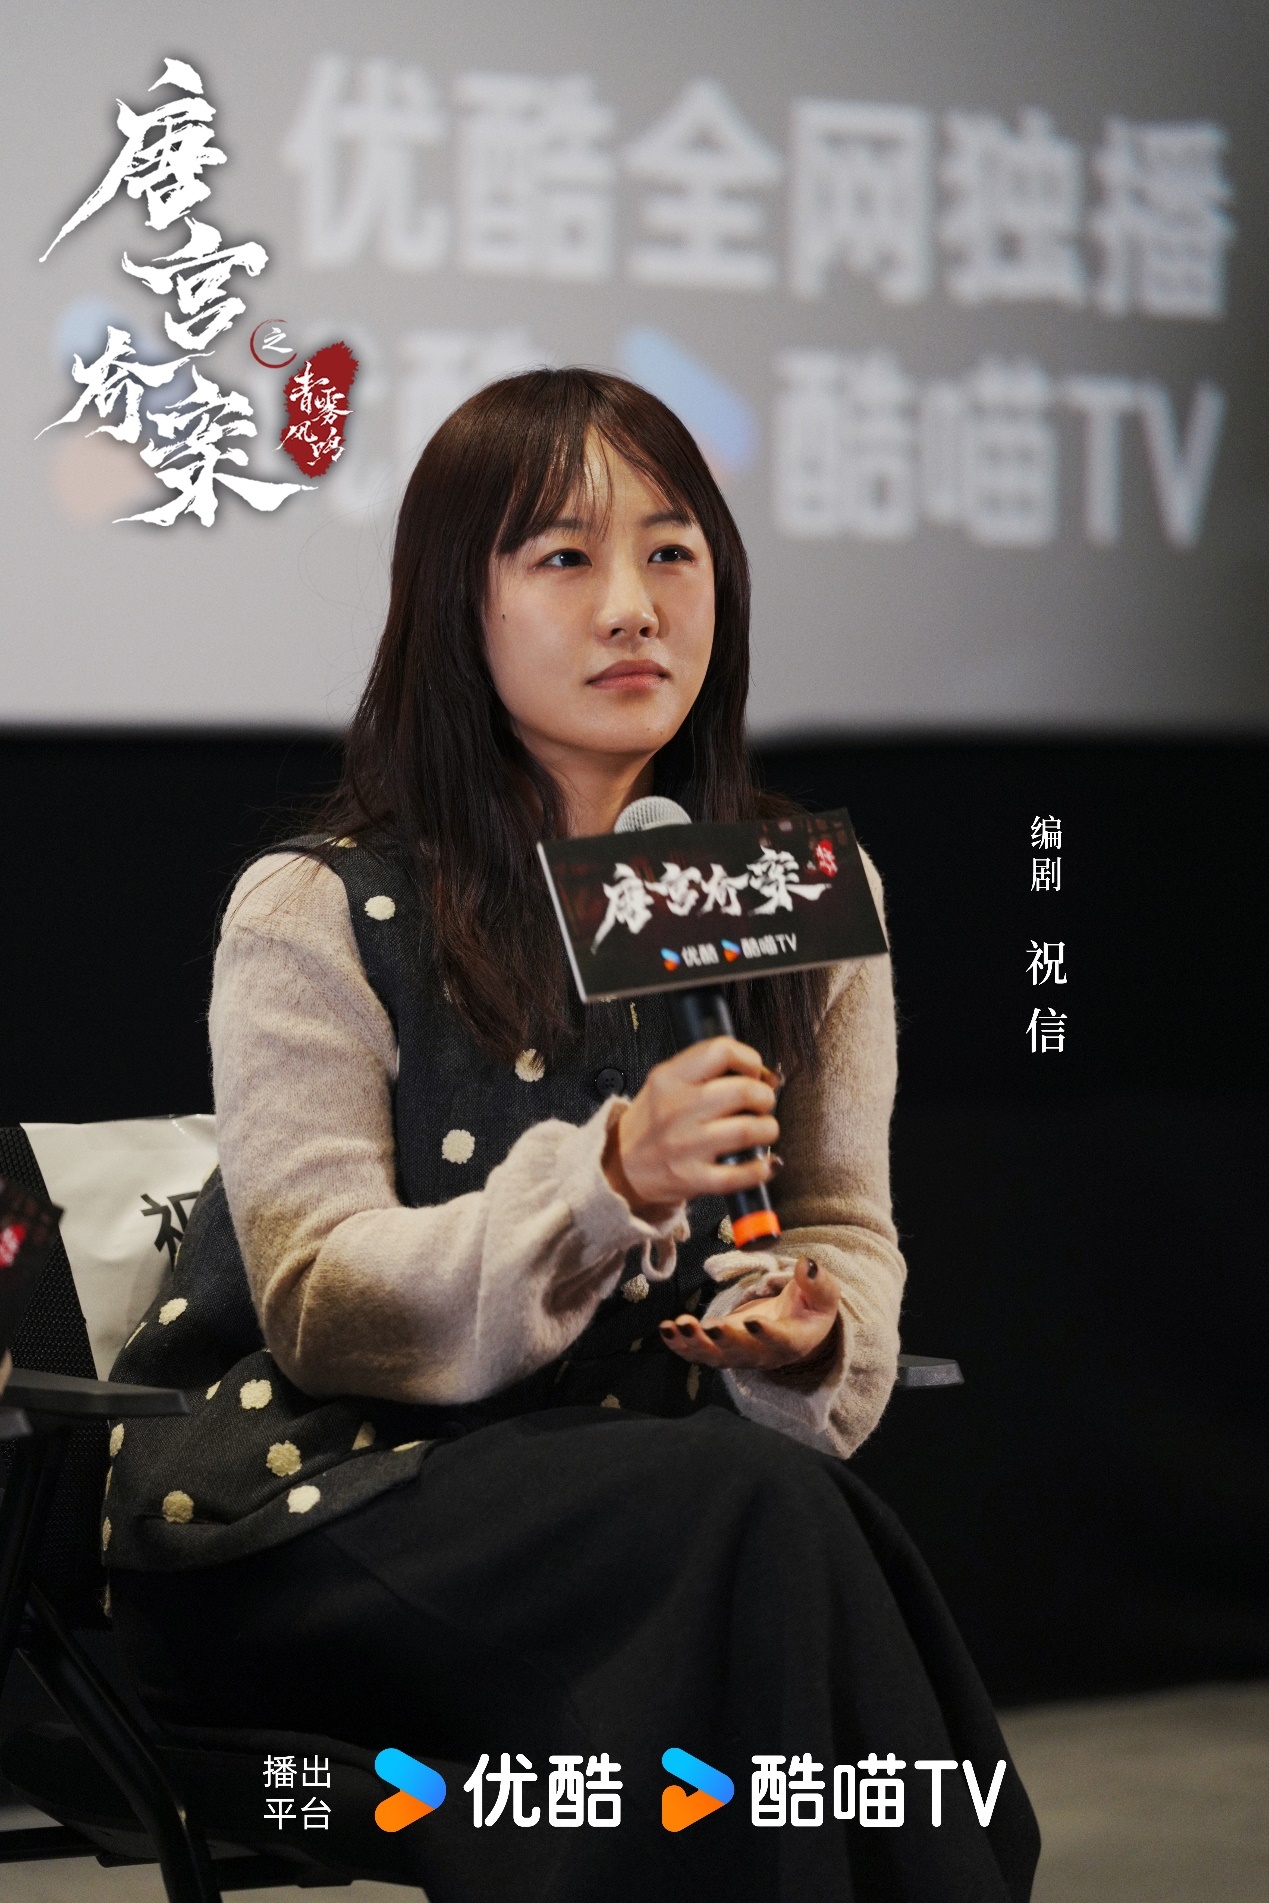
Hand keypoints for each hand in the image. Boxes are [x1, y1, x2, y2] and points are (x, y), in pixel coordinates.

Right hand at [603, 1036, 779, 1216]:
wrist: (621, 1166)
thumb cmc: (652, 1123)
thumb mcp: (668, 1084)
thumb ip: (710, 1074)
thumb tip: (768, 1078)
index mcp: (670, 1079)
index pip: (721, 1051)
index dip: (750, 1060)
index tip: (753, 1073)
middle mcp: (677, 1109)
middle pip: (743, 1090)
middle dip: (764, 1097)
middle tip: (761, 1104)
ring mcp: (685, 1145)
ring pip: (748, 1130)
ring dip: (767, 1129)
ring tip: (762, 1131)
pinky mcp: (692, 1178)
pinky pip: (741, 1174)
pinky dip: (761, 1168)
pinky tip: (761, 1163)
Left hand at [659, 1256, 837, 1372]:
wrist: (797, 1325)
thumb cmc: (810, 1306)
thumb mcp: (823, 1293)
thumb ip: (818, 1282)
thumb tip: (807, 1265)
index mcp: (795, 1340)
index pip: (782, 1342)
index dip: (768, 1336)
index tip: (753, 1323)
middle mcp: (765, 1353)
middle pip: (743, 1353)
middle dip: (723, 1341)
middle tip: (708, 1325)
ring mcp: (740, 1354)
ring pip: (715, 1356)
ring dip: (694, 1343)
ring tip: (677, 1325)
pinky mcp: (720, 1349)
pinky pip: (698, 1352)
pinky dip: (680, 1344)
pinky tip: (666, 1330)